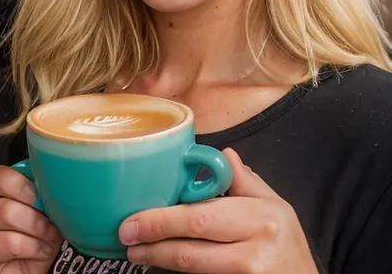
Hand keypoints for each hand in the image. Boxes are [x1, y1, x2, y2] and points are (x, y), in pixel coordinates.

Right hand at [0, 165, 62, 272]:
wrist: (32, 273)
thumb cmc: (39, 238)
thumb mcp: (45, 211)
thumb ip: (41, 192)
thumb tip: (53, 179)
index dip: (20, 181)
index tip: (42, 192)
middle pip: (3, 193)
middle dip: (35, 208)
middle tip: (49, 220)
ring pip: (6, 213)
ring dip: (36, 227)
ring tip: (48, 237)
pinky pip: (9, 242)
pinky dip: (32, 246)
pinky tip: (39, 251)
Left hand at [119, 149, 317, 273]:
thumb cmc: (289, 247)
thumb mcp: (276, 207)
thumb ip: (247, 183)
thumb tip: (224, 154)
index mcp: (260, 217)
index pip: (201, 217)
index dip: (163, 220)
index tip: (135, 219)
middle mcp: (254, 251)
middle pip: (192, 250)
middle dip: (154, 243)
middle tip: (126, 238)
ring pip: (193, 271)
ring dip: (159, 261)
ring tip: (137, 254)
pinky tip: (161, 269)